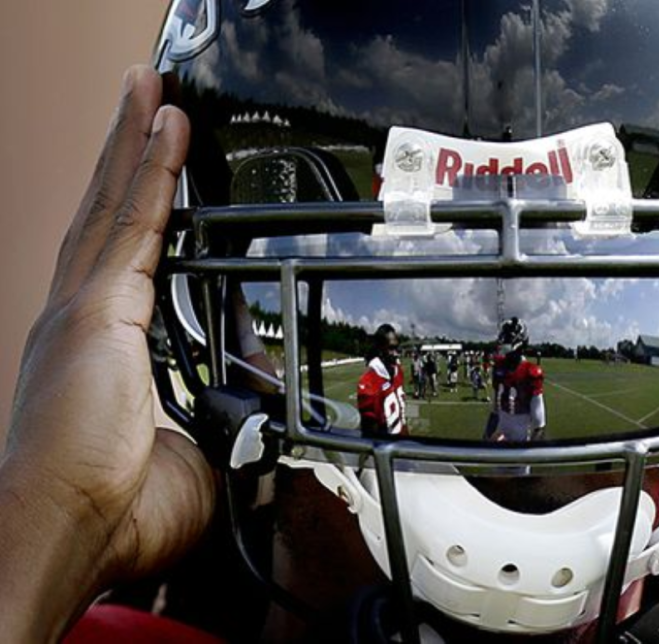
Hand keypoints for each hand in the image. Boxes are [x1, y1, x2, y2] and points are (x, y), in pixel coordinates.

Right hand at [0, 66, 214, 640]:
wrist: (62, 532)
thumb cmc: (108, 509)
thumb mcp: (195, 454)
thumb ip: (227, 420)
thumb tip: (262, 408)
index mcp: (97, 349)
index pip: (118, 257)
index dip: (134, 206)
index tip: (153, 167)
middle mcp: (78, 317)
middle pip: (103, 214)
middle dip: (124, 152)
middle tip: (144, 99)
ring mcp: (80, 310)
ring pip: (113, 203)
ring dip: (134, 142)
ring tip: (150, 90)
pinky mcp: (94, 312)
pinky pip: (133, 223)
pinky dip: (152, 170)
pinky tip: (167, 127)